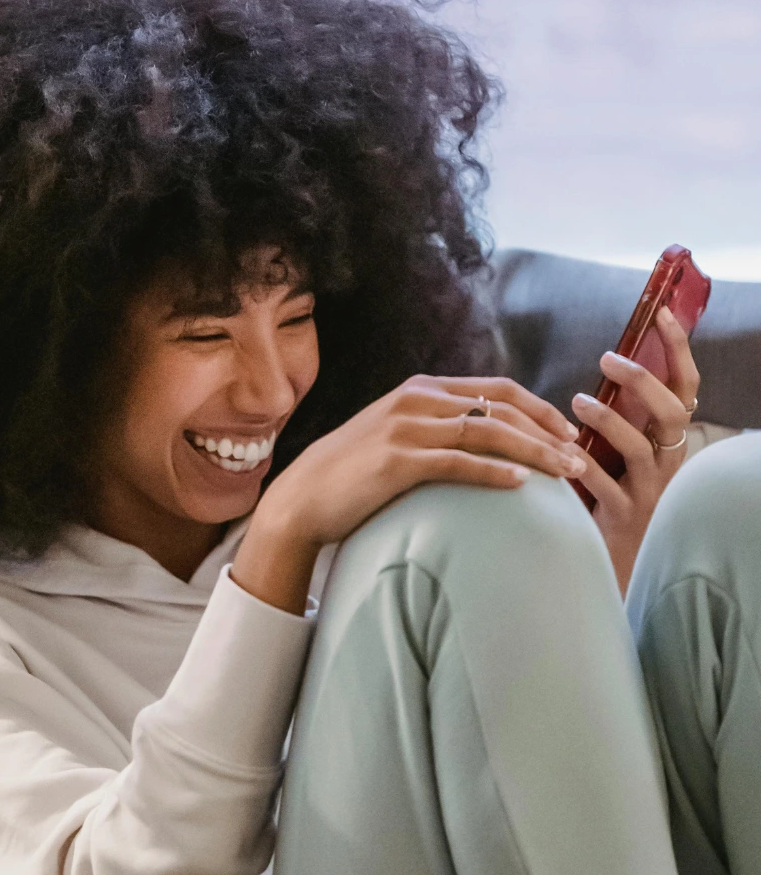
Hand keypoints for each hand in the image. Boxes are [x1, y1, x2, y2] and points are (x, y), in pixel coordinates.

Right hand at [233, 375, 584, 613]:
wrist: (303, 497)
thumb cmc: (355, 473)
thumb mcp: (396, 434)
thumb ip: (436, 427)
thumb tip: (486, 439)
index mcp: (420, 390)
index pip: (497, 388)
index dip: (541, 408)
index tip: (570, 432)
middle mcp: (415, 401)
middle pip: (500, 407)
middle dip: (549, 432)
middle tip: (581, 458)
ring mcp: (406, 428)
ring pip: (488, 432)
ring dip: (535, 451)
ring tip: (568, 473)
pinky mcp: (397, 460)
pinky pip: (457, 463)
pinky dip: (493, 472)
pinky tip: (520, 485)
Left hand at [572, 306, 700, 593]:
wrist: (613, 562)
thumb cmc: (610, 497)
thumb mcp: (620, 451)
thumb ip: (620, 415)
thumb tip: (606, 366)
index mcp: (668, 442)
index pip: (685, 389)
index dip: (678, 351)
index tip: (662, 314)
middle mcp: (668, 464)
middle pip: (671, 415)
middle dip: (644, 382)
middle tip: (609, 358)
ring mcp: (649, 493)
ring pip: (640, 450)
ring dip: (609, 421)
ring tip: (577, 400)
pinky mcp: (624, 518)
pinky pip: (606, 489)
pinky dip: (583, 468)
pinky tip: (564, 455)